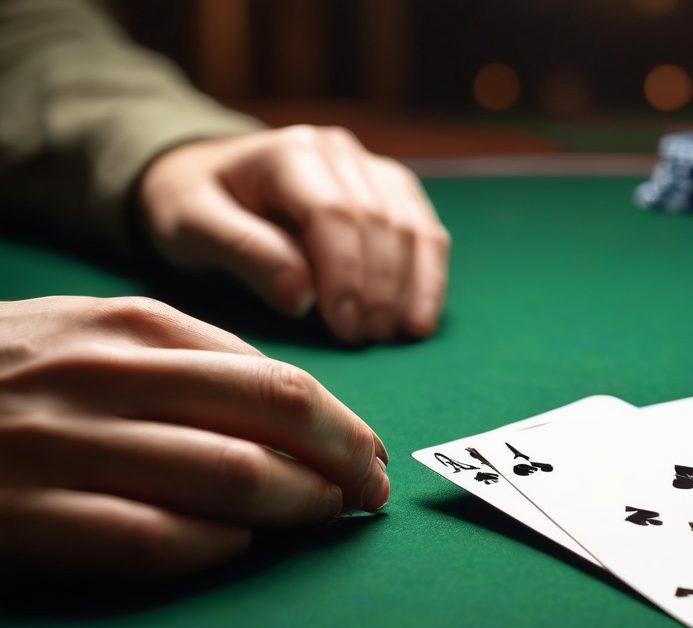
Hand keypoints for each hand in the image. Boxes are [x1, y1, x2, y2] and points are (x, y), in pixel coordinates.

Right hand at [0, 296, 389, 576]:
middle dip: (346, 461)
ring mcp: (67, 447)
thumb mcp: (90, 334)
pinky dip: (214, 547)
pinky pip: (156, 539)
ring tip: (324, 519)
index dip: (343, 423)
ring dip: (298, 506)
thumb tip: (293, 405)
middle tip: (372, 493)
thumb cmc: (8, 374)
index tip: (370, 455)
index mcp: (132, 326)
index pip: (277, 376)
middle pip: (275, 417)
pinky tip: (236, 547)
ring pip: (231, 478)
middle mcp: (107, 377)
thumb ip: (185, 357)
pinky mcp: (29, 516)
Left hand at [139, 125, 449, 343]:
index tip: (344, 328)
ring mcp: (371, 169)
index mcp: (290, 153)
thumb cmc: (194, 204)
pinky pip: (426, 233)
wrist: (205, 175)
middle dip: (379, 289)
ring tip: (398, 336)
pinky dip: (430, 277)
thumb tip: (301, 296)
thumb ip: (244, 252)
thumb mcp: (193, 225)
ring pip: (412, 227)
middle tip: (368, 341)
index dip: (345, 274)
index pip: (333, 213)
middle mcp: (339, 152)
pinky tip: (421, 319)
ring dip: (411, 287)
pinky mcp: (392, 191)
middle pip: (379, 222)